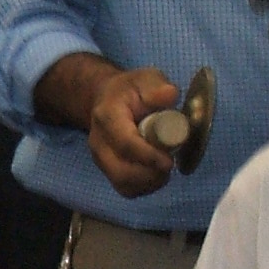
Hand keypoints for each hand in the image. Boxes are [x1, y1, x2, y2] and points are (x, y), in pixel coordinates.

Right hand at [87, 67, 181, 197]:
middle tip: (170, 163)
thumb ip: (157, 87)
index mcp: (107, 116)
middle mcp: (98, 142)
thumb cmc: (131, 90)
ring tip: (164, 168)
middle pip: (121, 172)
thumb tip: (170, 95)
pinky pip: (126, 189)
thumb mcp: (145, 79)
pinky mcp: (107, 172)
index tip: (169, 161)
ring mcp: (100, 159)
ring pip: (124, 185)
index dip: (148, 156)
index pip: (125, 143)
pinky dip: (145, 187)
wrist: (107, 100)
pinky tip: (156, 174)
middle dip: (151, 174)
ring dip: (150, 182)